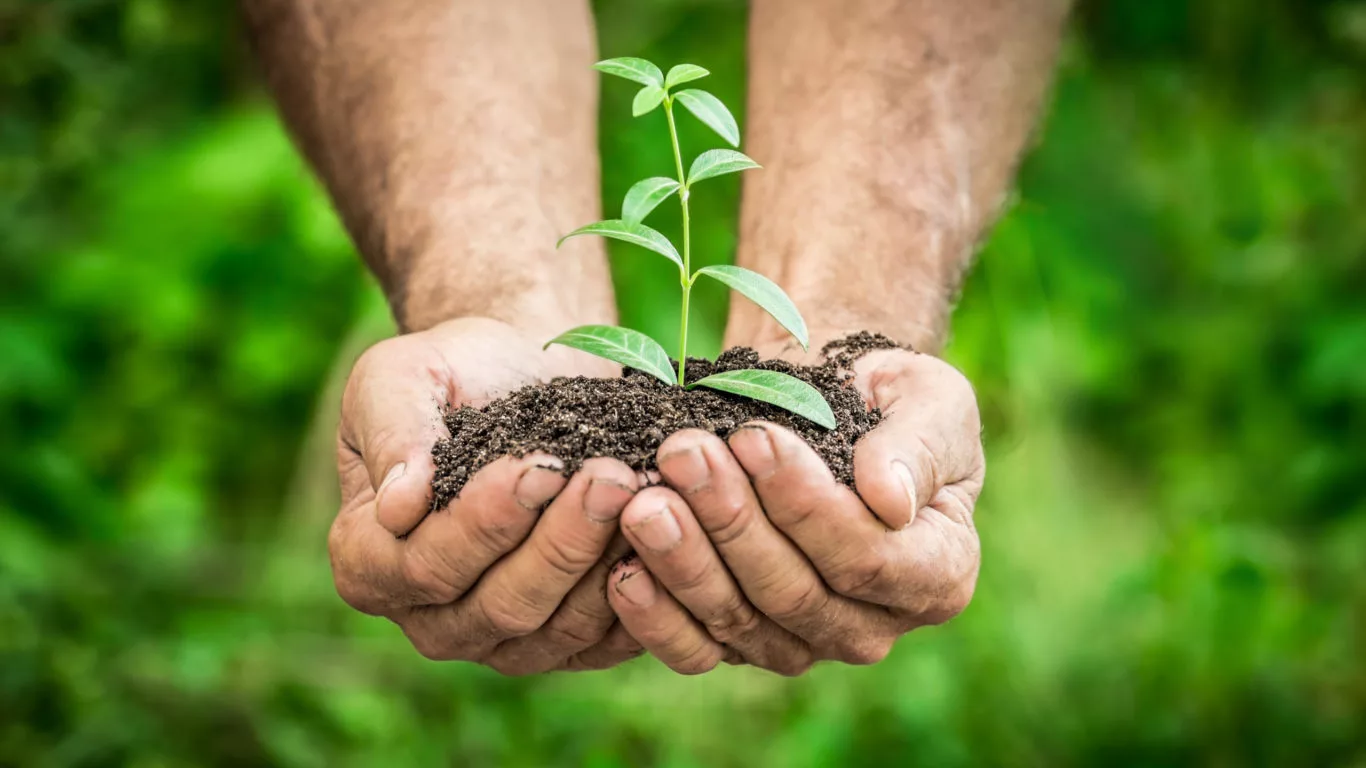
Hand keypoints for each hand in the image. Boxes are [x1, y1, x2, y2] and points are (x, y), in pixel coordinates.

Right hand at [328, 317, 647, 673]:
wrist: (523, 376)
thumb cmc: (453, 373)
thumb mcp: (399, 376)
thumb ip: (393, 432)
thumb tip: (399, 506)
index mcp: (369, 562)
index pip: (425, 565)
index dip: (485, 522)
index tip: (538, 465)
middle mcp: (431, 618)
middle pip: (501, 605)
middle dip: (561, 540)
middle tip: (612, 476)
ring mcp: (502, 641)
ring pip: (559, 626)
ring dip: (605, 559)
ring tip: (643, 490)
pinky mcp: (568, 643)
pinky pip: (607, 638)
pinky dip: (642, 589)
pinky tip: (668, 530)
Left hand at [605, 347, 983, 674]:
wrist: (829, 408)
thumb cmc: (888, 400)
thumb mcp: (930, 401)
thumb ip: (917, 447)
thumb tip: (889, 498)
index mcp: (937, 574)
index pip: (867, 558)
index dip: (805, 505)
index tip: (753, 437)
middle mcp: (872, 626)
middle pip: (793, 593)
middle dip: (731, 520)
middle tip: (681, 454)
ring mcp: (803, 643)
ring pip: (739, 620)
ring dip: (684, 559)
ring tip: (643, 499)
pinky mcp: (741, 643)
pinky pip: (696, 649)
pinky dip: (655, 616)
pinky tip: (621, 570)